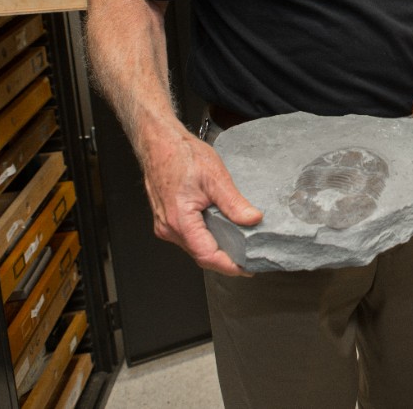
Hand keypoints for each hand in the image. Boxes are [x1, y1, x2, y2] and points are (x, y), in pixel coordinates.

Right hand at [141, 129, 262, 275]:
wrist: (159, 143)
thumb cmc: (181, 155)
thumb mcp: (215, 178)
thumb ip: (234, 203)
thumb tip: (252, 219)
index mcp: (179, 221)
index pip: (206, 255)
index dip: (228, 266)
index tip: (246, 269)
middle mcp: (168, 227)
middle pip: (200, 254)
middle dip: (225, 259)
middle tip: (248, 258)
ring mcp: (165, 224)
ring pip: (194, 246)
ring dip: (215, 248)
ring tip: (239, 246)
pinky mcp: (167, 218)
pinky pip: (188, 236)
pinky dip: (206, 237)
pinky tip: (221, 231)